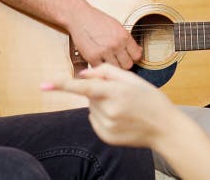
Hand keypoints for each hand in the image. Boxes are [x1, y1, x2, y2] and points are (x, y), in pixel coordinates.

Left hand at [44, 63, 173, 147]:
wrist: (165, 128)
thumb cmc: (150, 100)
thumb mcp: (133, 79)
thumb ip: (107, 71)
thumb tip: (83, 73)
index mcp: (116, 93)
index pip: (84, 87)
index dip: (63, 85)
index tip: (45, 84)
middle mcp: (109, 111)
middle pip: (90, 95)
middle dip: (100, 91)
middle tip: (123, 95)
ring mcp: (107, 126)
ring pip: (91, 108)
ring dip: (102, 104)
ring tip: (124, 107)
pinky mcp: (105, 137)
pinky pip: (94, 120)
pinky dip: (103, 116)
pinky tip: (121, 117)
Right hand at [67, 7, 142, 68]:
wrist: (79, 16)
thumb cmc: (97, 20)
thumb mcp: (117, 26)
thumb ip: (127, 40)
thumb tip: (139, 51)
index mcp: (124, 36)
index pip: (137, 55)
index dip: (132, 57)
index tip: (127, 56)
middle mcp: (116, 44)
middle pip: (128, 65)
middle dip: (123, 63)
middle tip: (116, 59)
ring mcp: (104, 51)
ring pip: (116, 69)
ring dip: (112, 66)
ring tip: (106, 59)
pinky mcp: (92, 57)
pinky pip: (101, 69)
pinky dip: (100, 66)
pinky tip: (98, 59)